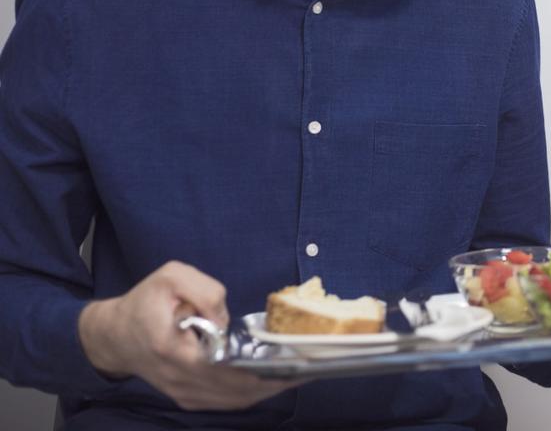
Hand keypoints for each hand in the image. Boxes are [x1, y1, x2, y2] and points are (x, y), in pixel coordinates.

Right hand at [79, 261, 301, 409]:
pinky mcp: (188, 397)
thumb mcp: (171, 277)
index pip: (223, 366)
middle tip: (307, 365)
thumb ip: (204, 291)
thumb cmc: (145, 302)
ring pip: (233, 400)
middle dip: (273, 379)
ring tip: (298, 372)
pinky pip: (226, 402)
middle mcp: (179, 378)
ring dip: (267, 389)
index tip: (289, 358)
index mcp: (173, 349)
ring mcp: (183, 393)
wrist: (114, 335)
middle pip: (235, 388)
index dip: (258, 366)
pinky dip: (252, 393)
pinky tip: (274, 380)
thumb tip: (227, 319)